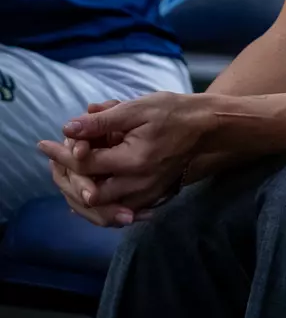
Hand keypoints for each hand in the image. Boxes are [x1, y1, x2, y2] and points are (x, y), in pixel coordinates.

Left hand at [38, 93, 214, 223]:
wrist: (208, 127)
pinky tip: (89, 188)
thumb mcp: (138, 108)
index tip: (44, 144)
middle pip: (87, 192)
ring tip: (66, 173)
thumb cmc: (174, 112)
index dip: (62, 153)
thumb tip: (68, 128)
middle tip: (55, 160)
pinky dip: (100, 201)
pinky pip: (118, 209)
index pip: (85, 164)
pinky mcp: (152, 197)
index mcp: (134, 160)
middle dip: (67, 176)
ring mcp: (146, 194)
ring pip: (101, 206)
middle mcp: (139, 183)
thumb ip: (103, 121)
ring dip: (80, 190)